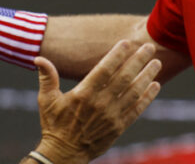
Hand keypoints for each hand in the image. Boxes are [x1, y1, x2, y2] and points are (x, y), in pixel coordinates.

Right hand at [33, 40, 161, 162]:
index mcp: (83, 94)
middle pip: (124, 78)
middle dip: (138, 60)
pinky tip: (155, 85)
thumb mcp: (46, 100)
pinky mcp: (119, 127)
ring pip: (134, 92)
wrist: (64, 154)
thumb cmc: (54, 124)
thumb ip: (47, 77)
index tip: (127, 42)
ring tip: (156, 62)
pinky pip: (137, 109)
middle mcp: (100, 104)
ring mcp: (111, 116)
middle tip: (149, 46)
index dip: (116, 55)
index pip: (104, 70)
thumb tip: (38, 58)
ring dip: (147, 76)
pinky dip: (148, 97)